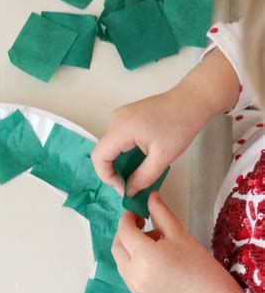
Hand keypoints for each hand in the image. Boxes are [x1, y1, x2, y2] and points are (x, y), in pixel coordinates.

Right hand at [91, 90, 206, 196]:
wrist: (192, 100)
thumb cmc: (180, 125)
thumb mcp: (162, 157)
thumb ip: (143, 178)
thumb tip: (129, 192)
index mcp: (121, 128)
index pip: (99, 157)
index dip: (107, 177)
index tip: (124, 188)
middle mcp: (115, 120)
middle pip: (103, 153)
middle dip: (114, 172)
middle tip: (132, 184)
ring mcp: (120, 117)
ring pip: (111, 147)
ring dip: (121, 163)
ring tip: (139, 172)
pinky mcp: (126, 117)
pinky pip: (118, 140)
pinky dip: (125, 153)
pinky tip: (140, 159)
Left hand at [112, 192, 243, 292]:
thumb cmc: (199, 266)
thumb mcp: (179, 234)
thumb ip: (161, 213)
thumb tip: (150, 196)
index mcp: (145, 256)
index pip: (124, 230)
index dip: (128, 218)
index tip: (139, 213)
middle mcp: (133, 272)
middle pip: (117, 245)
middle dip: (126, 232)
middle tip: (144, 226)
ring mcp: (133, 286)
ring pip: (119, 259)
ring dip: (128, 247)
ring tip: (154, 244)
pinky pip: (125, 271)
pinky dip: (131, 261)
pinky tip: (152, 259)